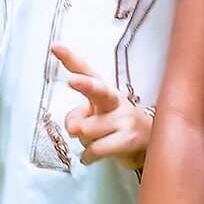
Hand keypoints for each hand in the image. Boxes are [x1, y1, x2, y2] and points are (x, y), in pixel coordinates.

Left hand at [52, 43, 152, 167]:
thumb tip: (75, 128)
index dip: (70, 59)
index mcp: (104, 90)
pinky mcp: (128, 139)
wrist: (149, 144)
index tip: (54, 47)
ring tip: (98, 141)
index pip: (86, 71)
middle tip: (71, 80)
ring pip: (86, 131)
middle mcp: (114, 100)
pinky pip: (94, 149)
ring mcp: (123, 119)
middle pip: (97, 90)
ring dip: (84, 141)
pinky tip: (92, 156)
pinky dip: (88, 156)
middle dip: (84, 84)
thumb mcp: (93, 118)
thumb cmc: (114, 127)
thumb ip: (77, 117)